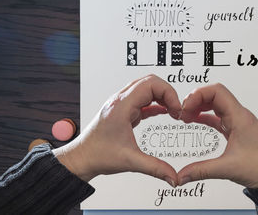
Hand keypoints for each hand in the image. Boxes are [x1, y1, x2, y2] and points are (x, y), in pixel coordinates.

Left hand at [53, 75, 181, 186]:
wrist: (81, 158)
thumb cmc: (97, 155)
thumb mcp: (130, 161)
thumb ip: (155, 168)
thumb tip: (173, 176)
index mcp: (121, 106)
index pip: (151, 84)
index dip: (169, 93)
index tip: (176, 109)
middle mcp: (120, 101)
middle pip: (150, 82)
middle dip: (167, 93)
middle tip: (176, 109)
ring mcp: (121, 104)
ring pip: (146, 87)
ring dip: (161, 96)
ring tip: (172, 111)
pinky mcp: (123, 110)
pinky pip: (142, 98)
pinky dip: (155, 102)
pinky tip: (163, 112)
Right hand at [178, 83, 257, 188]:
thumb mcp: (228, 168)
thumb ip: (201, 170)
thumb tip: (182, 175)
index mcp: (240, 117)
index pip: (217, 91)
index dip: (198, 95)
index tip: (186, 107)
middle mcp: (240, 116)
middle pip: (215, 94)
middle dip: (196, 100)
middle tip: (183, 113)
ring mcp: (238, 122)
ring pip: (216, 104)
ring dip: (200, 106)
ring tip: (186, 116)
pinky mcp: (236, 129)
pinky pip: (218, 116)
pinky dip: (205, 116)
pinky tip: (196, 120)